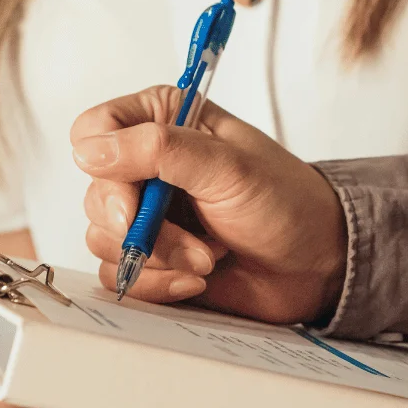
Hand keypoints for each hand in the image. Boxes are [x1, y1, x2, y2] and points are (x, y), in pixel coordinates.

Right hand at [71, 86, 347, 322]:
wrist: (316, 265)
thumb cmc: (286, 204)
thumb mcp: (228, 166)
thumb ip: (159, 150)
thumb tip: (91, 150)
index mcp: (162, 123)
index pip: (94, 131)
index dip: (103, 165)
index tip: (136, 195)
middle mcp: (147, 168)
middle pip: (95, 195)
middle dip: (143, 228)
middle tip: (195, 241)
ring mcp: (147, 217)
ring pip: (102, 240)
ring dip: (158, 258)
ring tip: (209, 258)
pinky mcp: (151, 260)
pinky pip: (119, 276)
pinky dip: (156, 284)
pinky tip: (197, 281)